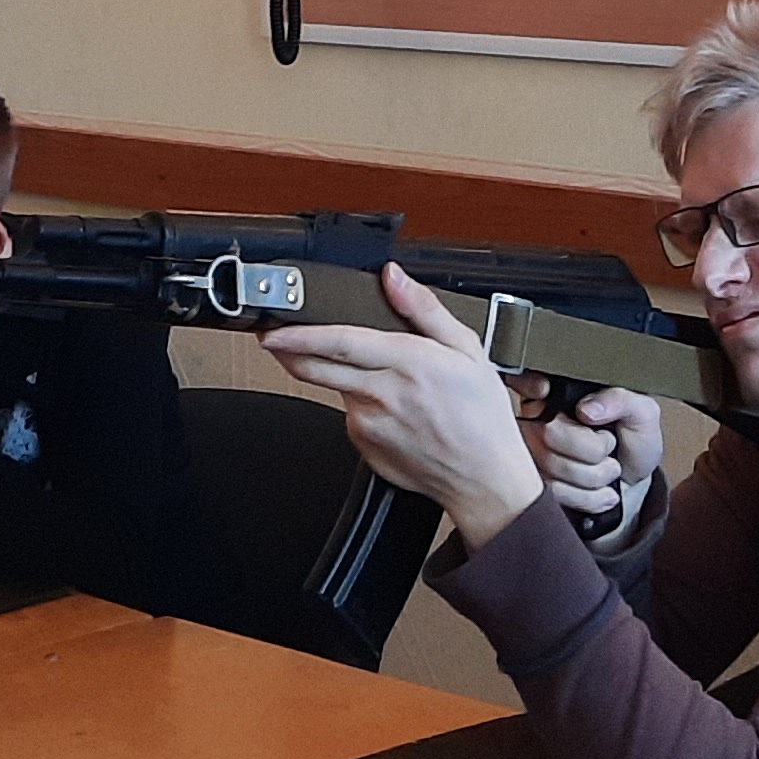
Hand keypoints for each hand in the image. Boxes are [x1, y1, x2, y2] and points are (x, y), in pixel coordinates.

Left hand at [261, 265, 547, 551]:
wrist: (485, 481)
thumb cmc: (482, 417)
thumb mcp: (468, 350)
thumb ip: (424, 309)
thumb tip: (394, 277)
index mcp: (409, 363)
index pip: (340, 341)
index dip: (300, 334)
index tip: (273, 328)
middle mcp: (383, 395)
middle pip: (318, 368)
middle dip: (288, 351)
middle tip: (274, 336)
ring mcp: (370, 426)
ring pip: (337, 389)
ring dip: (341, 377)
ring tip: (384, 380)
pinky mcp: (365, 447)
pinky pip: (351, 416)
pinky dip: (361, 404)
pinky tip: (393, 409)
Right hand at [519, 377, 661, 549]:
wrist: (632, 484)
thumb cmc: (633, 442)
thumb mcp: (641, 413)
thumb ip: (621, 400)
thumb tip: (587, 410)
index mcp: (562, 391)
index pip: (527, 381)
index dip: (532, 386)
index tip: (556, 397)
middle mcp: (541, 420)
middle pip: (550, 433)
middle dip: (592, 449)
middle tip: (609, 445)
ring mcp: (535, 454)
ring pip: (554, 467)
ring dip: (595, 476)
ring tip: (609, 468)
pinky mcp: (540, 486)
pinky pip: (557, 493)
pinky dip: (590, 496)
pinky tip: (602, 490)